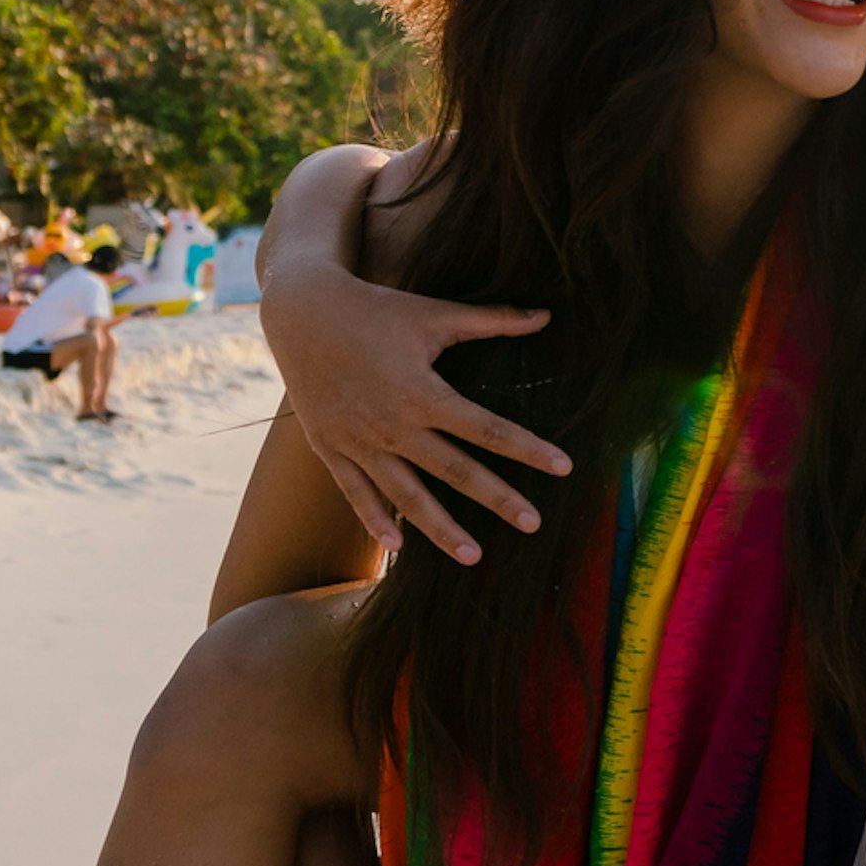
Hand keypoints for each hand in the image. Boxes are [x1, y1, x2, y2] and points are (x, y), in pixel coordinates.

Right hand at [265, 273, 569, 562]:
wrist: (301, 313)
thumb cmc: (375, 309)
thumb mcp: (433, 313)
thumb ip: (491, 320)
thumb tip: (546, 316)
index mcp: (422, 392)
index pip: (487, 429)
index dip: (527, 448)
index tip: (564, 466)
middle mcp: (392, 425)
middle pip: (454, 470)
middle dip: (497, 499)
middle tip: (533, 524)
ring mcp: (359, 442)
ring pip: (406, 495)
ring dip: (440, 528)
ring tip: (474, 556)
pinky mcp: (331, 448)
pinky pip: (355, 493)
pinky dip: (374, 520)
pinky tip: (397, 548)